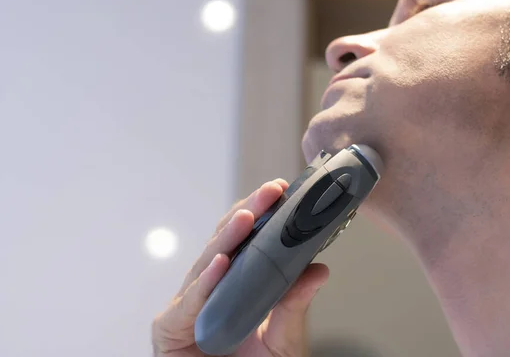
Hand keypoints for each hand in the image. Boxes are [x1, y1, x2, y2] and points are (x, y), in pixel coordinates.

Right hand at [152, 179, 329, 356]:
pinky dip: (206, 281)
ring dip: (229, 238)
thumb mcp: (284, 338)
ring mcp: (187, 305)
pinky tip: (222, 263)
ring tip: (250, 217)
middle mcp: (208, 287)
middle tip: (272, 191)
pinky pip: (191, 301)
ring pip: (208, 262)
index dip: (262, 213)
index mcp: (233, 282)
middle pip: (226, 242)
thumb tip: (320, 269)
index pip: (245, 240)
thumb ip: (295, 305)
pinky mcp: (169, 327)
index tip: (282, 191)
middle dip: (249, 213)